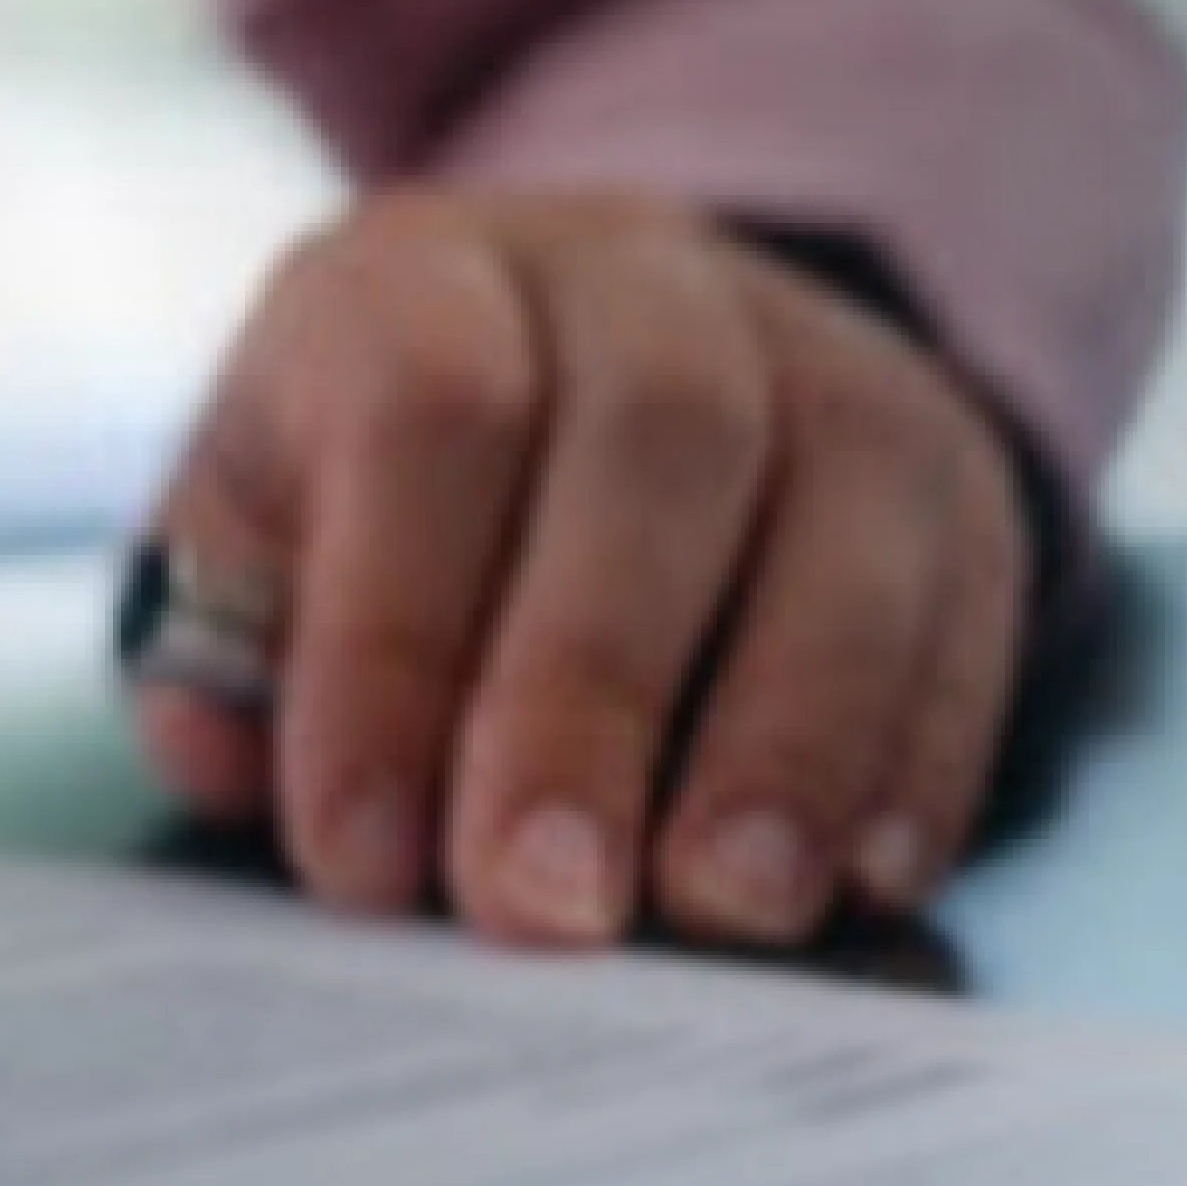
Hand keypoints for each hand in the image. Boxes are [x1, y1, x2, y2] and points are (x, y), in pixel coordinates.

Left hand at [131, 187, 1026, 949]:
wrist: (588, 357)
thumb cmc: (385, 489)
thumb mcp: (261, 515)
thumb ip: (224, 630)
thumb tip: (220, 752)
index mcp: (424, 273)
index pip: (425, 409)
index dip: (392, 639)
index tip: (363, 856)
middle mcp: (636, 278)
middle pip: (652, 441)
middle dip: (590, 697)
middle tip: (544, 906)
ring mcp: (816, 357)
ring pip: (838, 501)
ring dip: (786, 733)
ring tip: (723, 912)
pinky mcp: (945, 465)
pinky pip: (966, 596)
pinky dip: (916, 750)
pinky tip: (859, 881)